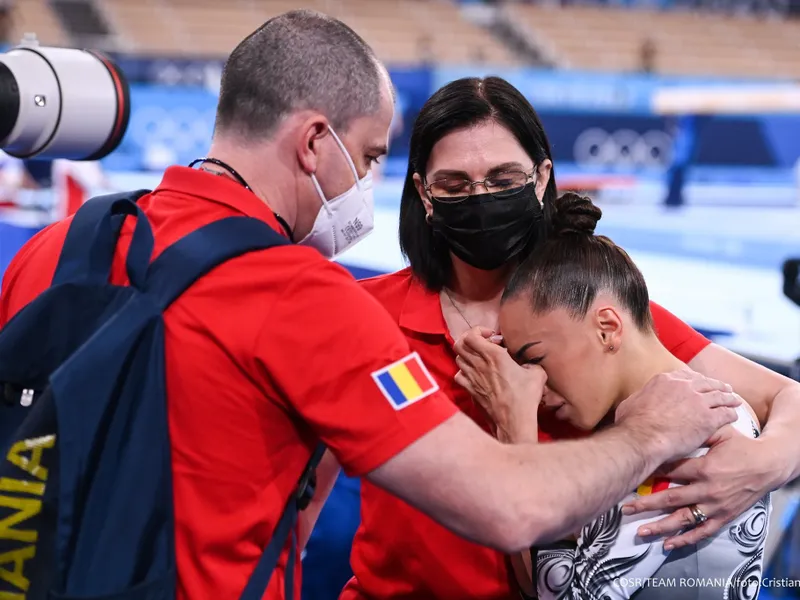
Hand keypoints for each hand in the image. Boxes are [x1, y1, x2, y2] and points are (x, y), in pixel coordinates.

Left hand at [453, 327, 544, 442]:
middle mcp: (478, 364)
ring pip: (458, 358)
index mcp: (493, 355)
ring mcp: (471, 378)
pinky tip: (474, 374)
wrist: (513, 419)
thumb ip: (531, 363)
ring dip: (467, 355)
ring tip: (480, 359)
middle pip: (459, 344)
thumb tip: (528, 364)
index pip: (471, 335)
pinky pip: (459, 375)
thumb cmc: (525, 396)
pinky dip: (464, 371)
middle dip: (469, 340)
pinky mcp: (469, 390)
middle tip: (483, 344)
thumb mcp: (537, 373)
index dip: (478, 331)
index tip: (492, 336)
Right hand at [615, 370, 739, 464]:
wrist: (643, 437)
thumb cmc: (632, 424)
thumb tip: (636, 401)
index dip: (696, 380)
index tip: (700, 383)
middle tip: (724, 389)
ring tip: (735, 400)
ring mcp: (698, 401)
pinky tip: (734, 416)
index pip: (686, 376)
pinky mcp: (708, 418)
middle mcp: (684, 386)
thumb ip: (640, 398)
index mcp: (665, 380)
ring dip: (729, 397)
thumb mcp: (631, 403)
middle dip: (716, 385)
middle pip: (706, 383)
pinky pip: (726, 413)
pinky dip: (731, 413)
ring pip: (720, 395)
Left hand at [622, 425, 779, 548]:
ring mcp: (715, 506)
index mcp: (705, 467)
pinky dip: (685, 539)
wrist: (768, 465)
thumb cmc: (742, 446)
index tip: (633, 473)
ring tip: (641, 531)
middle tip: (626, 508)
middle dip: (646, 504)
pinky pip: (702, 531)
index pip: (671, 471)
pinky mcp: (723, 516)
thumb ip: (698, 430)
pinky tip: (668, 544)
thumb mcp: (721, 433)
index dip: (651, 472)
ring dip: (661, 526)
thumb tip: (673, 424)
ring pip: (684, 519)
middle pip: (671, 498)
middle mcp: (708, 489)